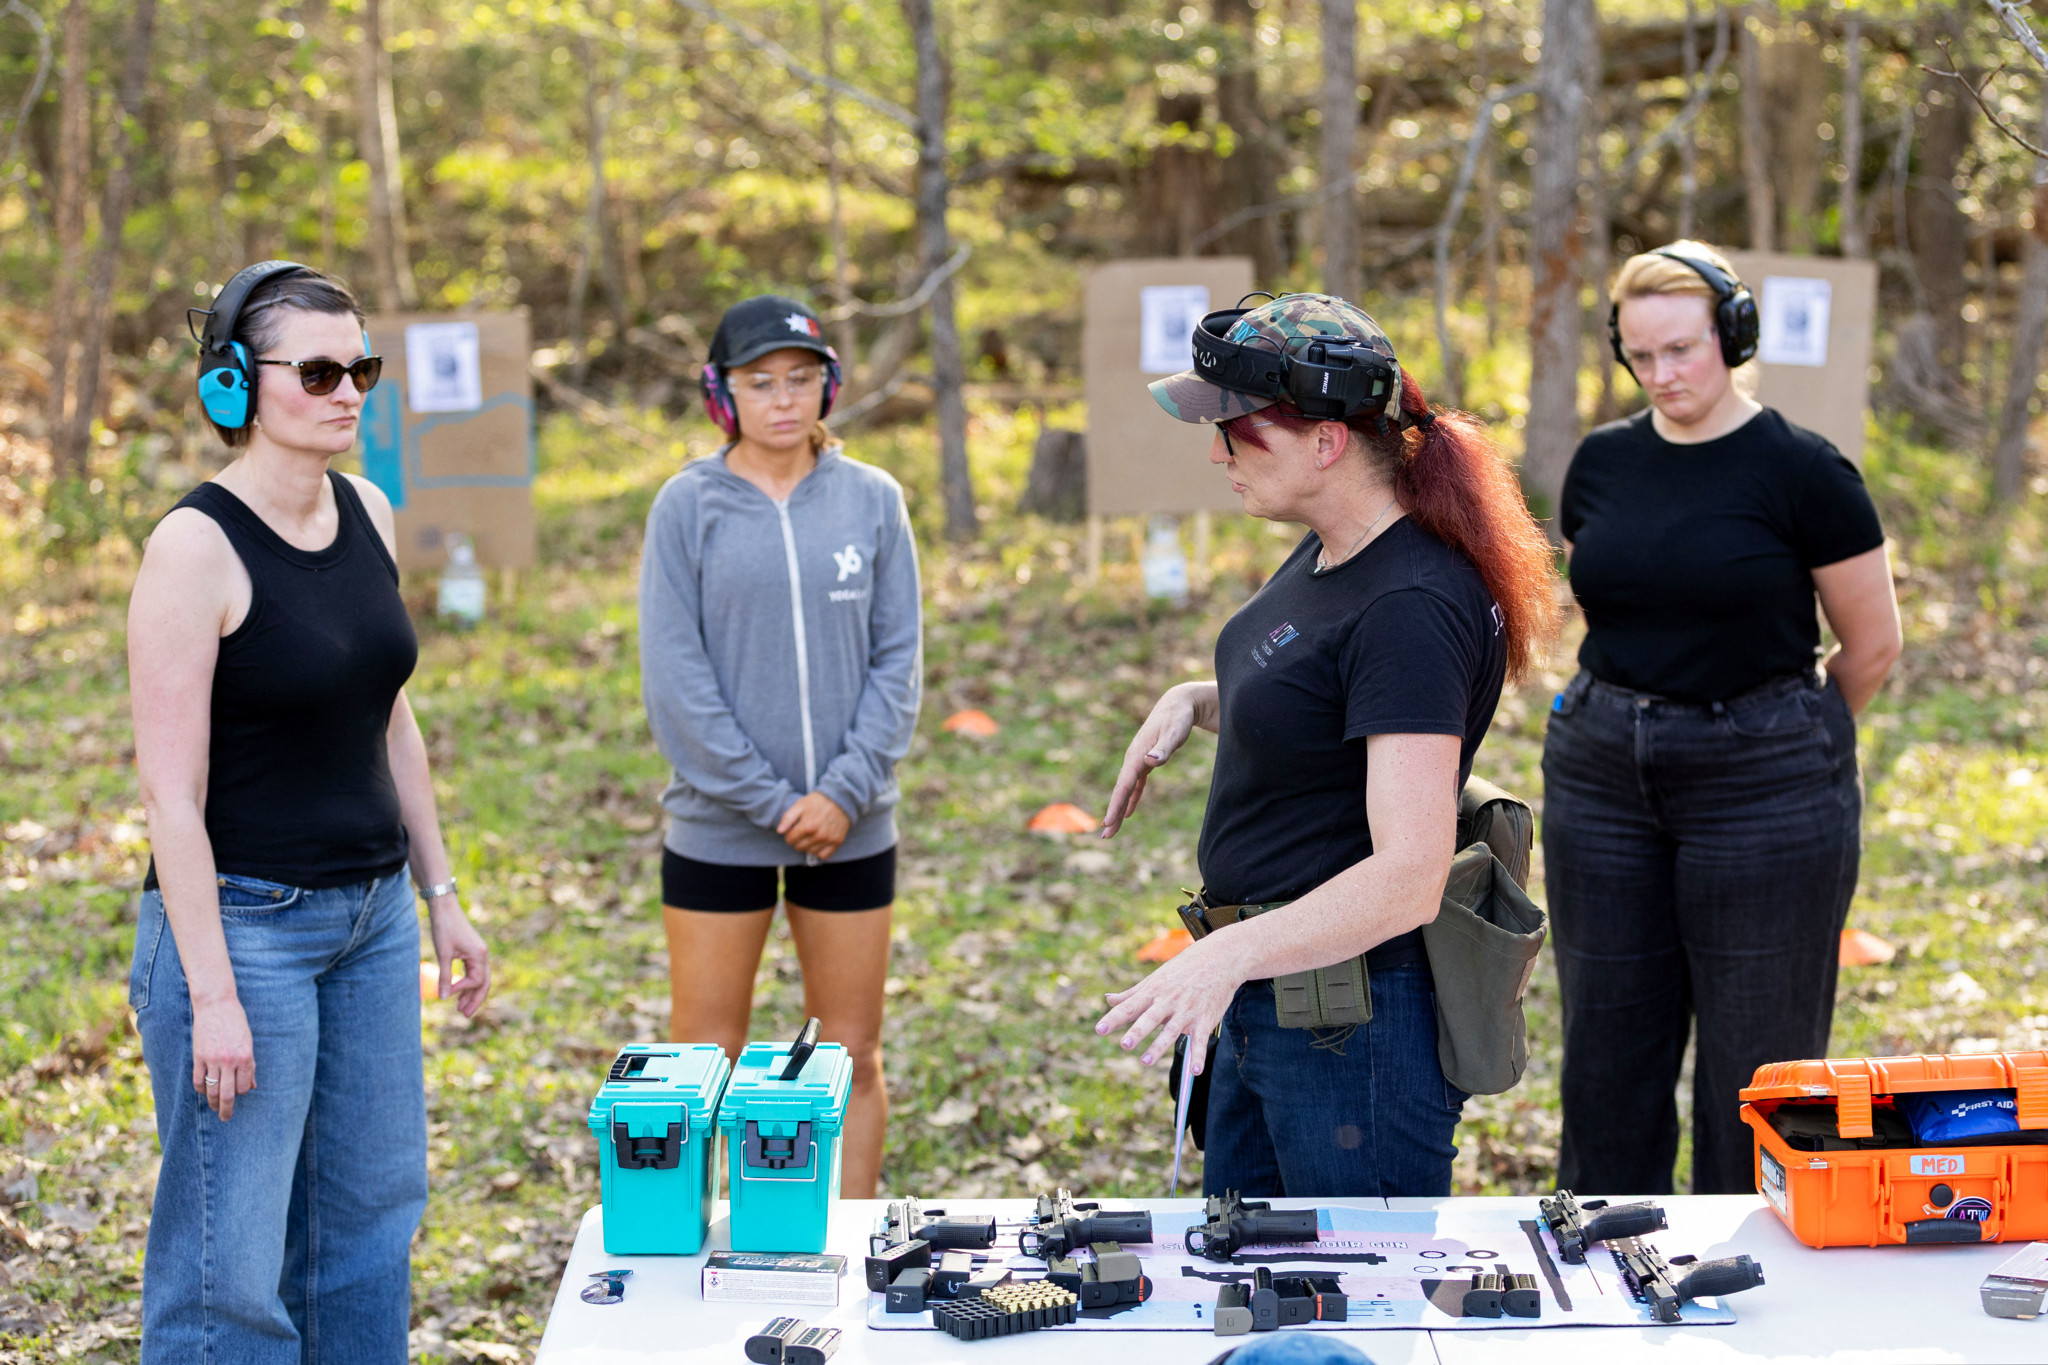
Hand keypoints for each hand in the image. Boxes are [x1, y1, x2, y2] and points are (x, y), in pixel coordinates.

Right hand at [192, 995, 255, 1119]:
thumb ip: (250, 1065)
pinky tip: (203, 1092)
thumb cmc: (236, 1022)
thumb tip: (252, 1086)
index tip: (239, 1093)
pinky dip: (200, 1089)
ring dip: (212, 1102)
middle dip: (227, 1110)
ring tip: (214, 1108)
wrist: (216, 1005)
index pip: (243, 1087)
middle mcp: (229, 1061)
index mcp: (245, 1057)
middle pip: (227, 1094)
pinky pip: (198, 1080)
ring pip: (211, 1090)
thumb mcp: (249, 1042)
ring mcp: (212, 1060)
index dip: (241, 1092)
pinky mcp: (198, 1057)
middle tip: (225, 1118)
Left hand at [428, 898, 491, 1017]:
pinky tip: (458, 991)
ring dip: (471, 993)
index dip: (463, 990)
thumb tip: (444, 998)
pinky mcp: (472, 951)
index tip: (448, 994)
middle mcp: (483, 955)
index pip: (476, 980)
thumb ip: (445, 977)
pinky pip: (474, 972)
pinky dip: (468, 983)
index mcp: (479, 955)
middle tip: (464, 1015)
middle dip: (475, 1000)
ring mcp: (479, 953)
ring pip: (480, 979)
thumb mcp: (443, 954)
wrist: (444, 908)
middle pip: (484, 983)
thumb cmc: (444, 928)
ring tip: (460, 1008)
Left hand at [778, 792, 850, 859]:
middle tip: (802, 832)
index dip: (789, 834)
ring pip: (810, 852)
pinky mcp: (837, 842)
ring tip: (810, 836)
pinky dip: (819, 852)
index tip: (793, 829)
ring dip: (807, 846)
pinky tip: (818, 843)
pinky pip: (824, 855)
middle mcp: (818, 836)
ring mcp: (828, 840)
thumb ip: (788, 818)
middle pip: (799, 847)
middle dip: (797, 840)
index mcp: (807, 826)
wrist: (840, 799)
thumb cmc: (818, 801)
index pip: (789, 840)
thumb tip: (779, 831)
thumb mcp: (800, 804)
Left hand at [1093, 928, 1246, 1069]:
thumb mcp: (1155, 978)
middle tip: (1124, 1045)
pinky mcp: (1205, 1019)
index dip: (1114, 1019)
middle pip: (1150, 1018)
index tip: (1099, 1030)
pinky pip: (1200, 1040)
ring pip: (1171, 1031)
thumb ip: (1132, 993)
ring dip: (1159, 1047)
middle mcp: (1168, 1001)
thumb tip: (1108, 1000)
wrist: (1220, 958)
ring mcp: (1187, 1011)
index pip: (1130, 1006)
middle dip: (1137, 1031)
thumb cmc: (1183, 969)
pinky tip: (1195, 1071)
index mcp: (1153, 991)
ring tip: (1145, 1062)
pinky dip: (1198, 1055)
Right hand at [1101, 685, 1201, 837]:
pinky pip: (1135, 785)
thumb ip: (1164, 747)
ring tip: (1110, 829)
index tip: (1107, 823)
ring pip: (1125, 790)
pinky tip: (1128, 813)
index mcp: (1137, 754)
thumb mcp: (1175, 731)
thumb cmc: (1178, 718)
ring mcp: (1138, 760)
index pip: (1124, 784)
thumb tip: (1150, 762)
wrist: (1177, 703)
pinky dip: (1131, 799)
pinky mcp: (1145, 762)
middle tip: (1105, 837)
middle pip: (1121, 791)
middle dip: (1113, 813)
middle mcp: (1134, 759)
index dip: (1116, 804)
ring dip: (1118, 809)